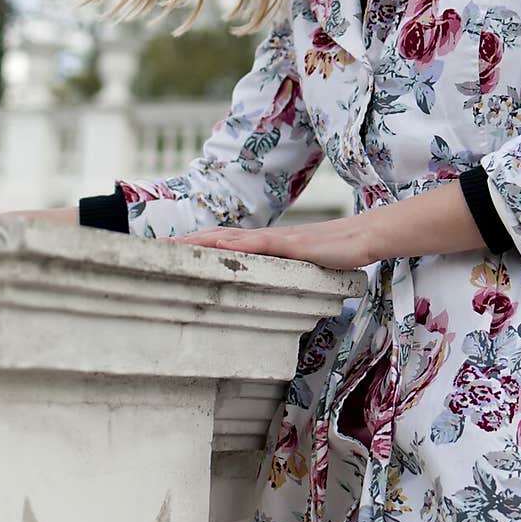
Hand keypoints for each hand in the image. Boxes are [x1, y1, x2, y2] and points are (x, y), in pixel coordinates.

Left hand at [170, 214, 373, 270]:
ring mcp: (278, 240)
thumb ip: (284, 272)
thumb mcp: (302, 267)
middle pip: (218, 238)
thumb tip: (269, 285)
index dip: (197, 246)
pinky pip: (259, 245)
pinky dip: (236, 246)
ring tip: (174, 246)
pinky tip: (218, 247)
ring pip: (232, 239)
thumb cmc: (337, 253)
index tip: (169, 252)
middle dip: (187, 243)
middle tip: (156, 248)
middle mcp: (266, 239)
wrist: (365, 236)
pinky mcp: (292, 245)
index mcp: (266, 245)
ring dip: (202, 242)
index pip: (224, 244)